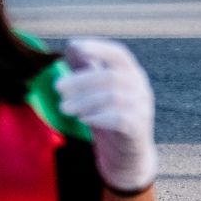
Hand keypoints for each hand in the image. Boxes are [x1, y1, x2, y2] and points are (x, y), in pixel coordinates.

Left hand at [56, 37, 157, 192]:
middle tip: (57, 88)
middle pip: (111, 76)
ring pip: (113, 97)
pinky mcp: (138, 129)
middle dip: (81, 80)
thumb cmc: (108, 117)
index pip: (119, 54)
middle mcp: (140, 87)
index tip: (73, 47)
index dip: (97, 48)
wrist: (127, 154)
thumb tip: (72, 46)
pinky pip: (120, 119)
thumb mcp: (97, 91)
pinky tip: (83, 119)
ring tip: (64, 107)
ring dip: (84, 101)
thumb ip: (87, 69)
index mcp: (131, 73)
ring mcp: (142, 108)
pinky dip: (98, 117)